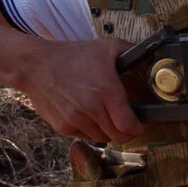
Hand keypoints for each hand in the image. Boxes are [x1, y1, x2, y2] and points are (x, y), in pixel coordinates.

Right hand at [12, 36, 142, 142]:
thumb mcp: (107, 48)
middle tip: (125, 121)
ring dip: (107, 130)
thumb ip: (134, 54)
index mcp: (106, 92)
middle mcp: (91, 110)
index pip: (129, 126)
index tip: (139, 123)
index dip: (138, 128)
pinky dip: (90, 129)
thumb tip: (152, 64)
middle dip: (125, 131)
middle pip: (118, 137)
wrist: (35, 65)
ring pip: (102, 138)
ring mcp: (76, 120)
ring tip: (104, 114)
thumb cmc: (73, 56)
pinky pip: (85, 136)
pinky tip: (87, 114)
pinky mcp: (63, 127)